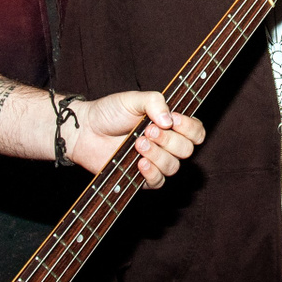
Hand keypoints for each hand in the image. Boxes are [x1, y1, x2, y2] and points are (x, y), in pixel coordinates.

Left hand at [69, 91, 204, 186]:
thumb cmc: (108, 112)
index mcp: (170, 124)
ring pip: (173, 167)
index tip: (173, 120)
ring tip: (137, 143)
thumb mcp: (133, 99)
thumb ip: (154, 102)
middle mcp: (166, 144)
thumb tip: (169, 119)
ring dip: (157, 154)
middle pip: (187, 150)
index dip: (189, 128)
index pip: (196, 131)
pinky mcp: (142, 178)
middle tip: (148, 130)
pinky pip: (158, 182)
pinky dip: (151, 172)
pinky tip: (139, 163)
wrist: (85, 131)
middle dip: (169, 140)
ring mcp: (155, 162)